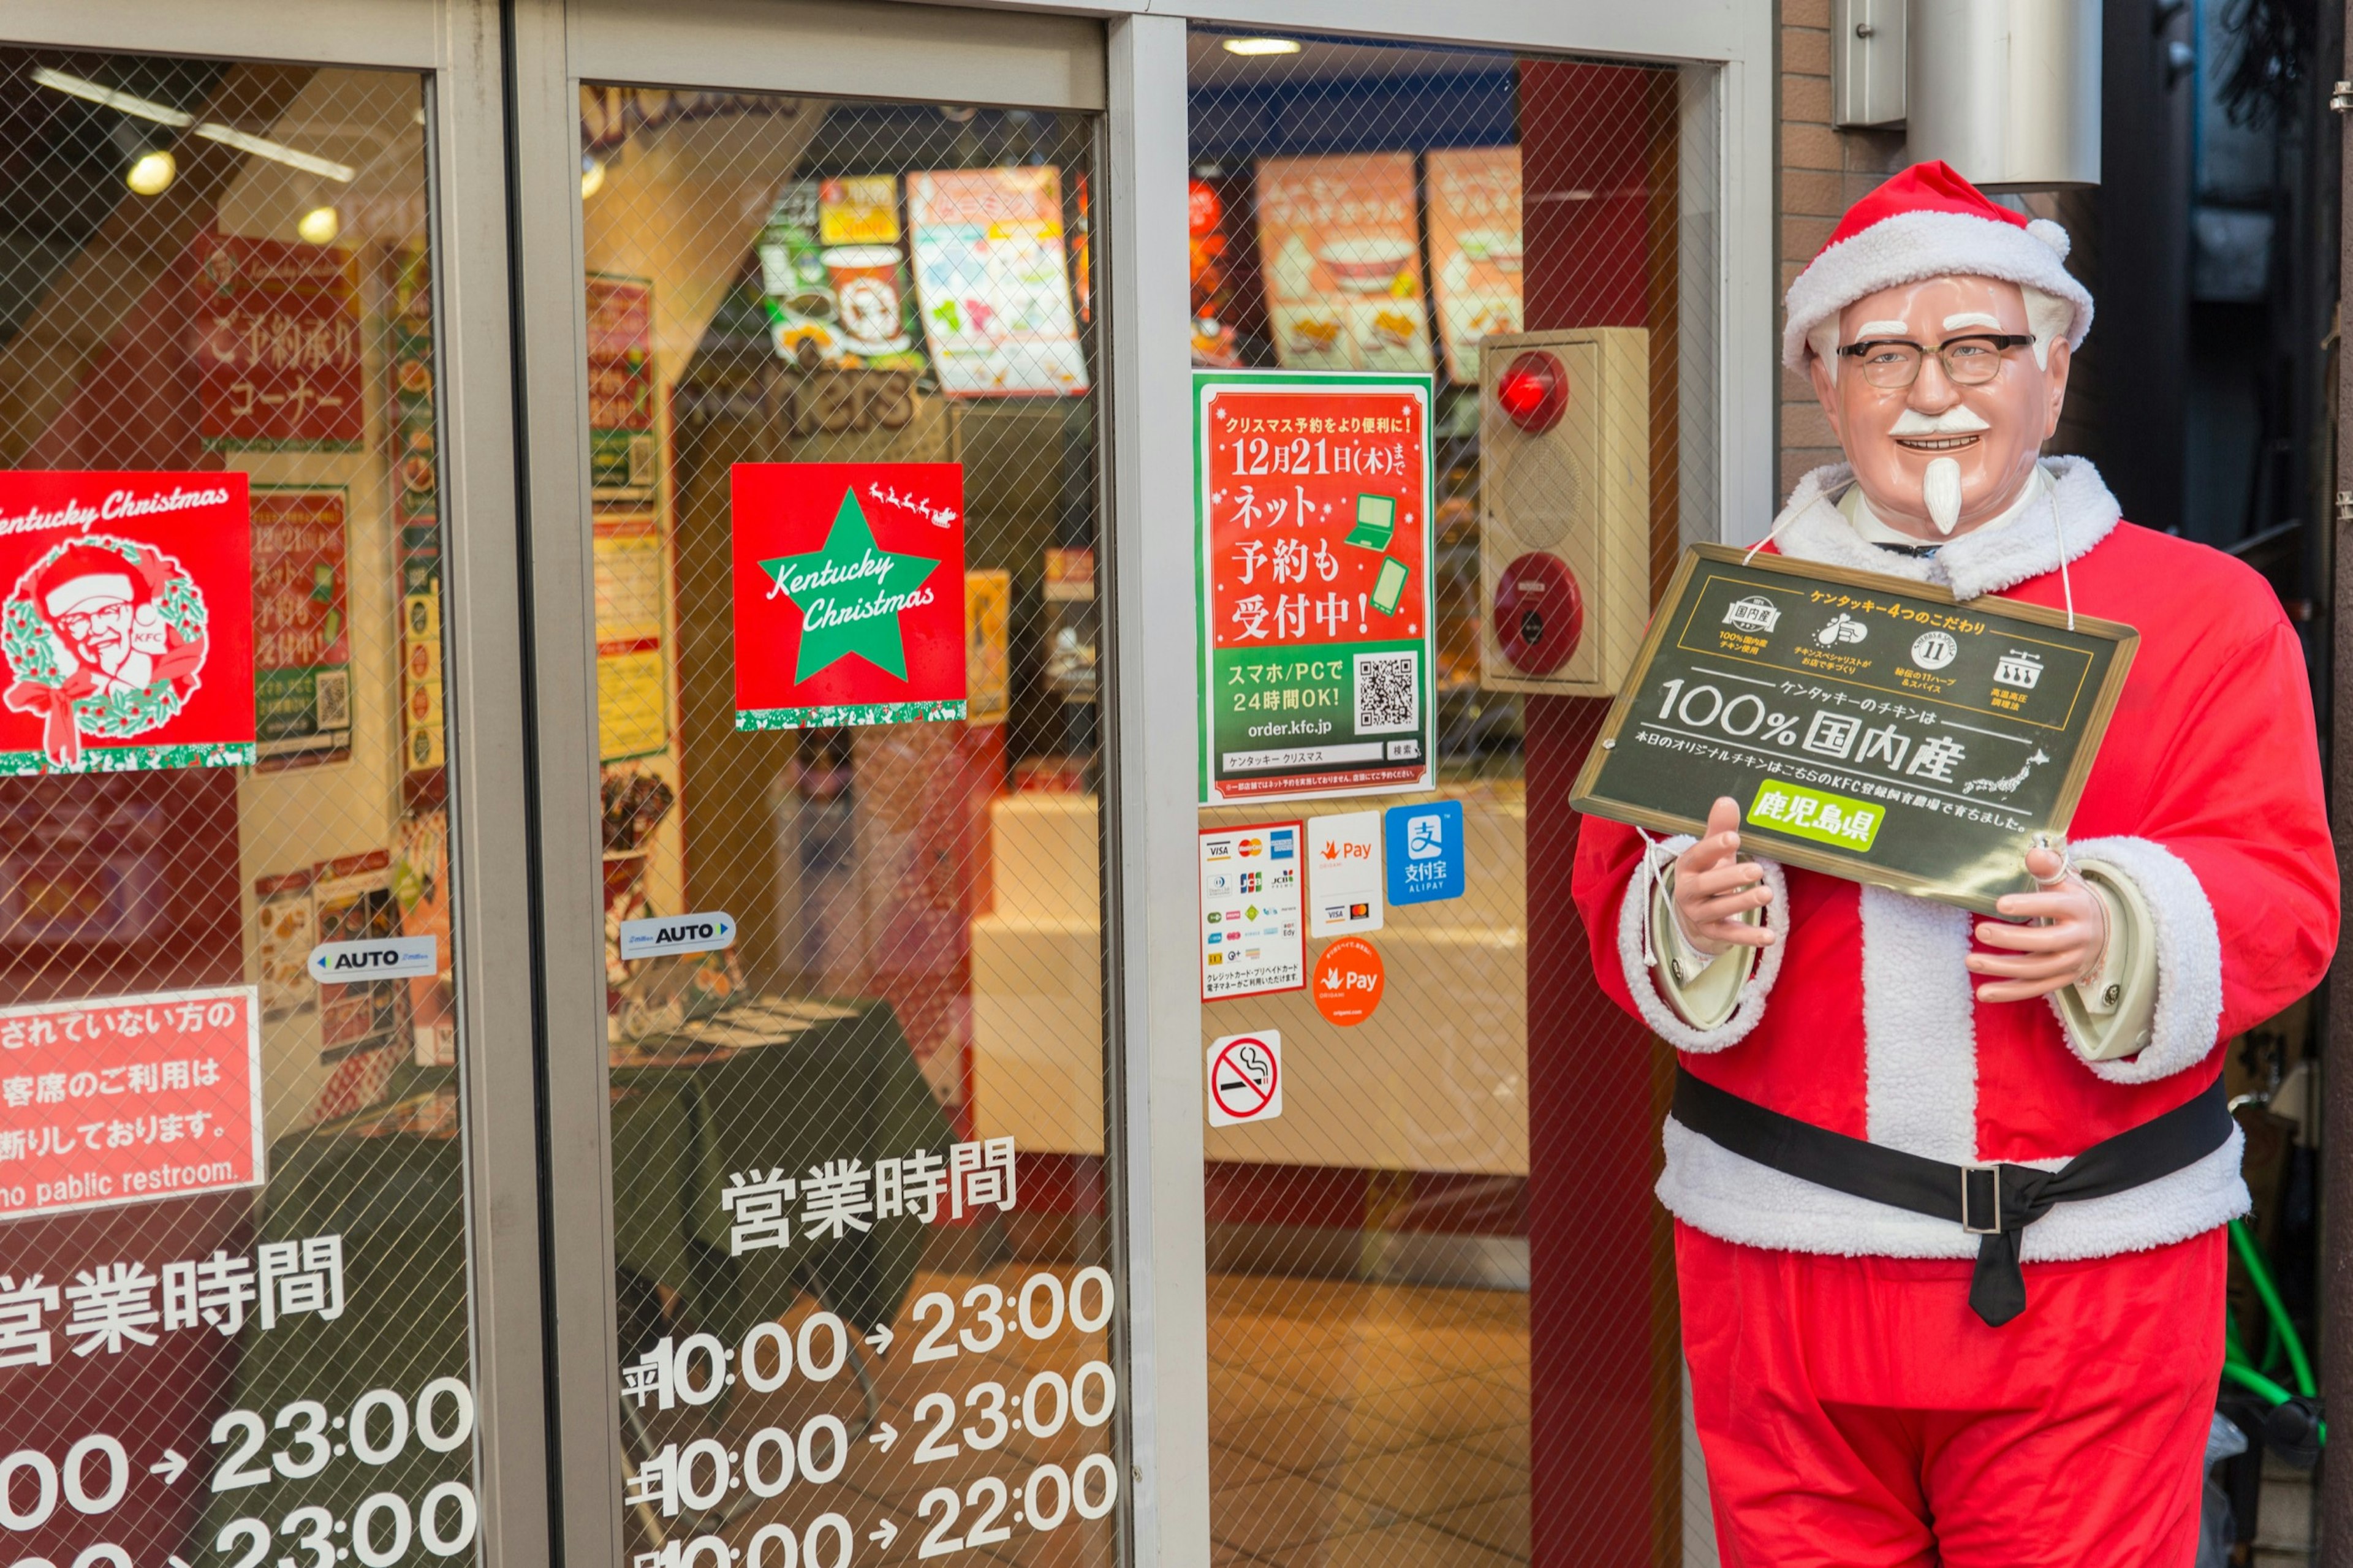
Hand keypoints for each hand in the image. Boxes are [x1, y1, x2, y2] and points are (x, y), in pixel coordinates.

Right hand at [1670, 798, 1777, 957]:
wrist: (1693, 912)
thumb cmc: (1708, 873)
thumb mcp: (1713, 852)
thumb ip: (1720, 828)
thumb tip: (1727, 800)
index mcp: (1687, 867)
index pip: (1697, 856)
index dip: (1713, 848)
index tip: (1734, 838)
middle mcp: (1688, 891)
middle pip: (1705, 886)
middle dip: (1730, 877)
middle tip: (1756, 870)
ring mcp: (1698, 914)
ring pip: (1718, 910)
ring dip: (1742, 902)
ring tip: (1767, 894)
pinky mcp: (1712, 932)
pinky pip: (1729, 935)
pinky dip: (1748, 937)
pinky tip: (1769, 936)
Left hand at [1966, 845, 2106, 1001]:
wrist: (2105, 929)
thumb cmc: (2073, 899)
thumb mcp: (2066, 879)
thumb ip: (2049, 866)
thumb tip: (2034, 853)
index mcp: (2079, 908)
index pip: (2055, 906)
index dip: (2029, 905)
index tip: (2000, 904)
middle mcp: (2079, 937)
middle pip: (2045, 942)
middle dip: (2011, 939)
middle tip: (1979, 930)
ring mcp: (2072, 962)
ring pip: (2037, 970)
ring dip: (2002, 968)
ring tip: (1971, 961)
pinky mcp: (2064, 979)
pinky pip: (2035, 989)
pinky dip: (2009, 992)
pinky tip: (1983, 993)